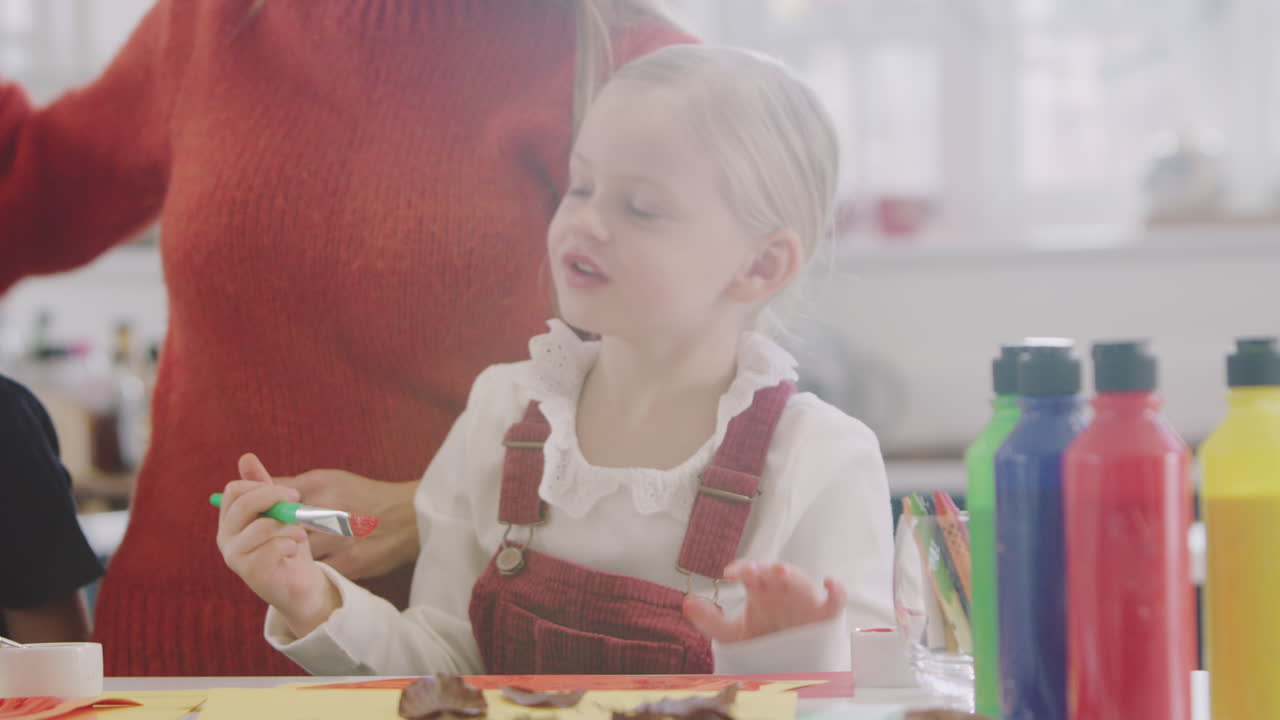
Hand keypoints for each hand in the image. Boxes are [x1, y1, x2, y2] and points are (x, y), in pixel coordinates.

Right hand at [216, 453, 340, 637]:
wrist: (301, 582)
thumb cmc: (289, 542)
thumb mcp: (279, 511)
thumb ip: (263, 487)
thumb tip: (246, 456)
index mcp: (230, 519)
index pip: (234, 490)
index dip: (263, 487)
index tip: (291, 493)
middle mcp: (225, 537)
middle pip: (243, 504)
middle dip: (275, 498)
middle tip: (297, 502)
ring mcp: (234, 556)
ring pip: (261, 527)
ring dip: (288, 525)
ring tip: (299, 534)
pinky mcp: (250, 573)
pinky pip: (271, 548)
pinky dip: (289, 544)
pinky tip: (293, 550)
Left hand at [271, 468, 419, 579]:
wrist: (409, 516)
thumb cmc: (365, 496)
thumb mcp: (334, 480)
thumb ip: (297, 485)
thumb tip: (261, 486)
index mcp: (321, 486)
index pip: (276, 496)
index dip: (262, 508)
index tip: (254, 517)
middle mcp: (327, 510)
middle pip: (281, 525)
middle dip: (271, 533)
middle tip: (265, 540)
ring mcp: (339, 539)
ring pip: (296, 551)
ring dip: (289, 554)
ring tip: (287, 555)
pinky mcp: (350, 562)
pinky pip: (318, 570)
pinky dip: (311, 570)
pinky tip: (309, 568)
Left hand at [682, 560, 845, 642]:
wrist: (784, 665)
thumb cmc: (760, 641)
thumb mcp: (732, 634)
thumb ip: (708, 620)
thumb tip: (685, 601)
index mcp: (760, 590)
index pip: (750, 571)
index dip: (741, 569)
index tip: (728, 574)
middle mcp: (781, 591)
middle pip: (774, 571)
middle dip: (765, 567)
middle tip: (753, 571)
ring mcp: (803, 601)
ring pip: (801, 581)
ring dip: (792, 574)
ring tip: (781, 571)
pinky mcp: (823, 616)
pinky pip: (835, 601)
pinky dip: (836, 591)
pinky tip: (829, 583)